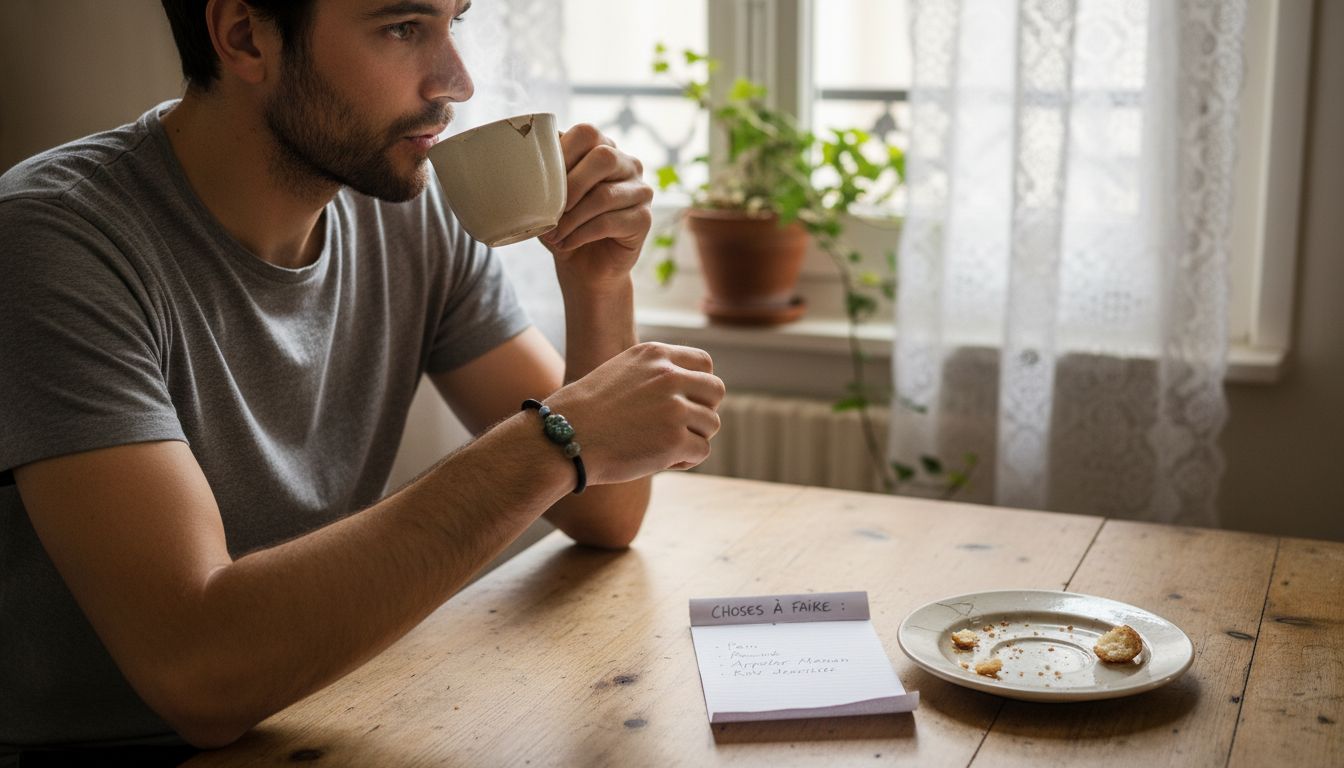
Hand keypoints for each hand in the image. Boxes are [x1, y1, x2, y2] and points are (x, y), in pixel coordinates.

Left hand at [541, 124, 652, 286]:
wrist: (584, 268)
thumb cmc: (564, 226)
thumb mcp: (546, 198)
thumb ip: (542, 174)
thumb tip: (523, 158)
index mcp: (603, 148)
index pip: (586, 133)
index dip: (562, 153)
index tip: (540, 179)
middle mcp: (627, 164)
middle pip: (603, 157)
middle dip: (570, 185)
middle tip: (550, 211)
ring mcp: (640, 191)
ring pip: (604, 195)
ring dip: (571, 218)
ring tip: (553, 235)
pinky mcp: (644, 219)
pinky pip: (610, 222)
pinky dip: (581, 234)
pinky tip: (566, 243)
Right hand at [544, 342, 724, 484]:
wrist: (562, 438)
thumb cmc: (585, 412)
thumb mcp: (620, 372)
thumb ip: (655, 374)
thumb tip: (690, 388)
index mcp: (655, 355)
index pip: (705, 364)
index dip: (700, 386)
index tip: (685, 402)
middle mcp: (669, 376)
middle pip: (716, 391)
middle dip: (703, 411)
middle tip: (679, 427)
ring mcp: (674, 408)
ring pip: (711, 424)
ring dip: (693, 437)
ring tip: (663, 446)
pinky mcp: (675, 441)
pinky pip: (702, 450)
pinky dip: (686, 459)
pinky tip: (662, 461)